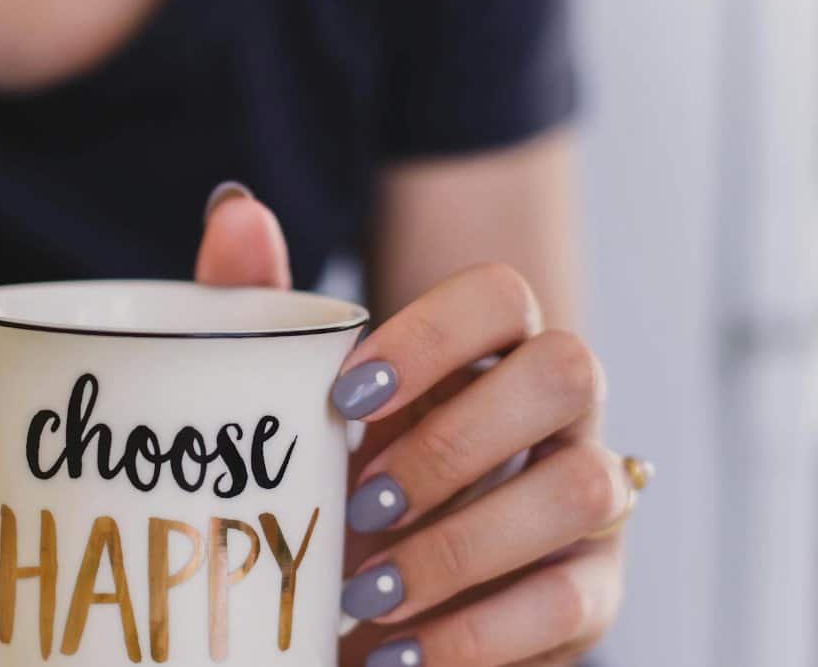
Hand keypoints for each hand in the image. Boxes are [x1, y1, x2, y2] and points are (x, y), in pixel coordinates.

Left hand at [194, 182, 627, 666]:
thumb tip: (236, 208)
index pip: (502, 295)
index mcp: (487, 351)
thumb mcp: (292, 405)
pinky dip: (476, 634)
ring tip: (363, 591)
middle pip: (567, 372)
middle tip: (358, 502)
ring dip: (462, 544)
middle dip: (454, 441)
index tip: (344, 397)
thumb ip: (263, 311)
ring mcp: (590, 498)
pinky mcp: (594, 591)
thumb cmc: (340, 480)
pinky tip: (395, 653)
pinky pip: (571, 604)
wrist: (379, 603)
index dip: (433, 334)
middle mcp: (559, 411)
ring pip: (581, 488)